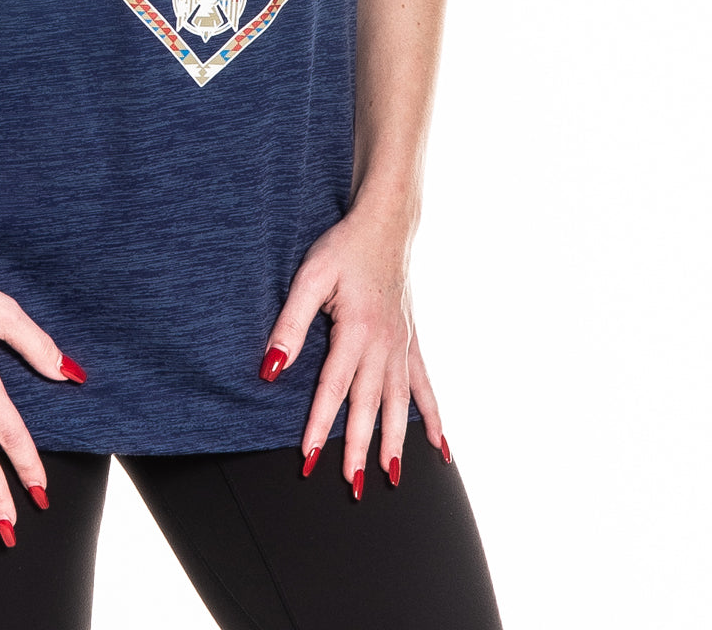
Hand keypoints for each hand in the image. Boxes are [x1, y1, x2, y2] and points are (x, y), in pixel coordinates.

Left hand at [260, 206, 445, 493]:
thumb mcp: (309, 278)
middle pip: (369, 404)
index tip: (309, 459)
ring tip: (392, 478)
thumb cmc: (342, 248)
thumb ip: (290, 324)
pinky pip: (426, 387)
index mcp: (357, 330)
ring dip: (396, 441)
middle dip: (361, 447)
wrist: (384, 226)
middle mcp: (385, 344)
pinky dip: (434, 417)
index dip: (320, 425)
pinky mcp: (412, 341)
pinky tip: (440, 448)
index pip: (333, 388)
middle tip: (354, 485)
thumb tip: (271, 369)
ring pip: (400, 403)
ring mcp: (403, 345)